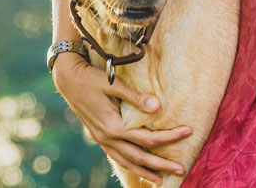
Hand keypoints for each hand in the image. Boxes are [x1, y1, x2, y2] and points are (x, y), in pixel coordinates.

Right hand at [50, 0, 191, 182]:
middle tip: (181, 170)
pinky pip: (116, 156)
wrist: (67, 79)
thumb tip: (158, 107)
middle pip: (139, 157)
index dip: (169, 137)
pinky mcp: (99, 136)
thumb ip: (136, 97)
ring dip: (144, 171)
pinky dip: (129, 164)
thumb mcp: (114, 85)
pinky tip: (137, 167)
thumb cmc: (92, 78)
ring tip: (160, 180)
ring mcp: (101, 139)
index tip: (188, 132)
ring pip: (126, 161)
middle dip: (161, 165)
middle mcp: (107, 137)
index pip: (148, 138)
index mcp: (113, 127)